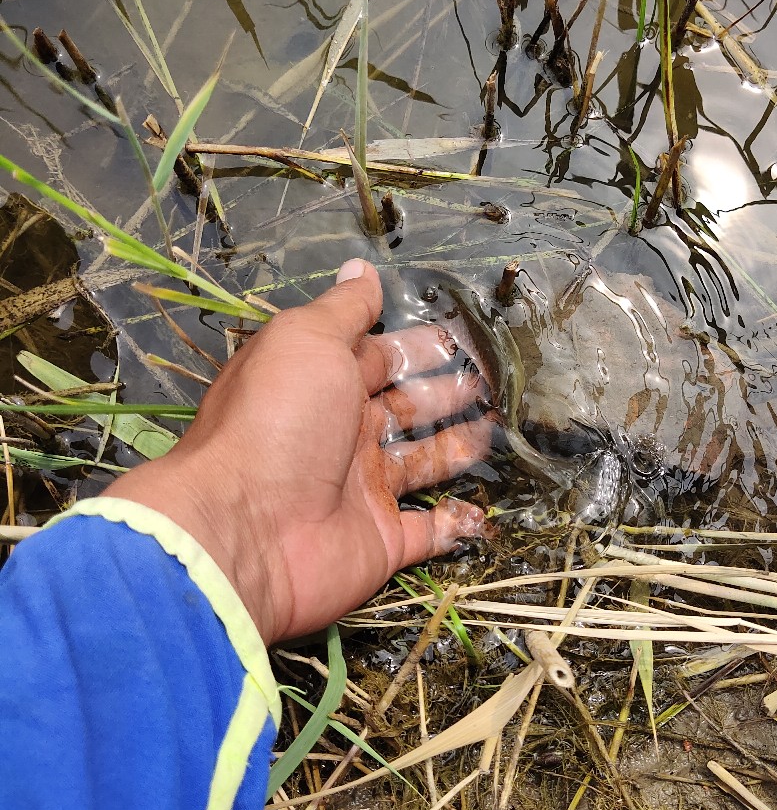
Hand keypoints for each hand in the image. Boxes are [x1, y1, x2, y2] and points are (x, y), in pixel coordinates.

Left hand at [105, 260, 493, 644]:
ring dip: (455, 449)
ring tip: (496, 430)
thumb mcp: (305, 341)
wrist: (247, 528)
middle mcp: (341, 436)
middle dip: (442, 394)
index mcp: (321, 386)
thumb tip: (361, 268)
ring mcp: (361, 491)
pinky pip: (429, 531)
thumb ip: (342, 309)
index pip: (376, 359)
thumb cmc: (275, 420)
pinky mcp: (382, 541)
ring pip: (420, 464)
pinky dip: (456, 524)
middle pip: (402, 409)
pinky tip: (483, 510)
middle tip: (488, 381)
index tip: (459, 336)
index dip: (415, 347)